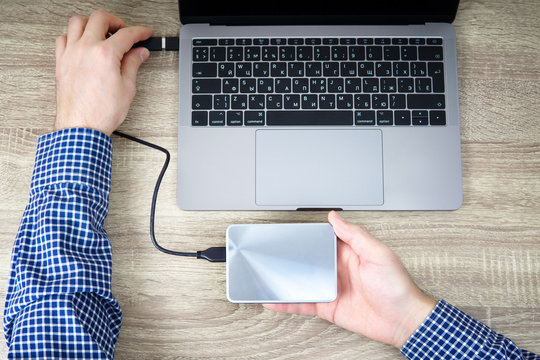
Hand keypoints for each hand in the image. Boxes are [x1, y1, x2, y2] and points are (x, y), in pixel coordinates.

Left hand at [54, 10, 152, 135]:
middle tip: (124, 31)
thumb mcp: (127, 88)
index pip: (127, 34)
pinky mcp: (61, 62)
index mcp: (105, 54)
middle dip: (116, 21)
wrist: (82, 127)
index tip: (145, 34)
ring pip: (77, 22)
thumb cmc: (101, 112)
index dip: (140, 32)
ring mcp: (71, 54)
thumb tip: (139, 54)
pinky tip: (82, 43)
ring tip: (102, 32)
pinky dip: (73, 35)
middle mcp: (86, 49)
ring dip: (92, 23)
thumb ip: (133, 65)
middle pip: (100, 18)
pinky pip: (63, 38)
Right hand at [264, 211, 436, 348]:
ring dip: (285, 280)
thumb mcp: (378, 253)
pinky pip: (303, 304)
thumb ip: (355, 235)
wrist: (403, 321)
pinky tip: (275, 300)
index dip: (307, 236)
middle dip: (290, 258)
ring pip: (301, 282)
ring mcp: (331, 288)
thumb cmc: (397, 287)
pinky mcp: (327, 307)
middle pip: (308, 260)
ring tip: (265, 276)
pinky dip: (288, 303)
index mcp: (348, 253)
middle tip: (270, 255)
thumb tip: (336, 217)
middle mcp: (337, 269)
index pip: (322, 240)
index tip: (290, 232)